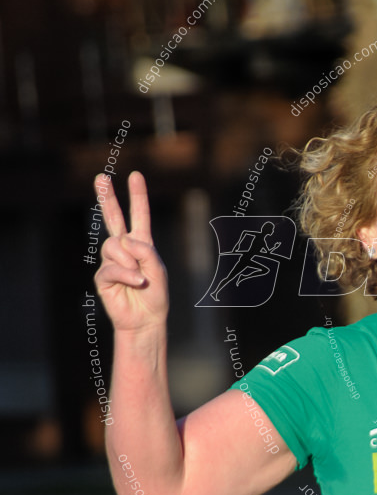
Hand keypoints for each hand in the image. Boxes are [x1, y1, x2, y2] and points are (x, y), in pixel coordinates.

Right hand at [93, 172, 168, 332]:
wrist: (146, 318)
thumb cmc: (155, 294)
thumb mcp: (158, 269)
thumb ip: (145, 252)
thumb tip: (126, 242)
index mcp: (142, 244)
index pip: (139, 216)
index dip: (138, 196)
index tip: (136, 175)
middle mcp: (125, 248)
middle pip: (113, 218)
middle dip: (107, 197)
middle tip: (101, 176)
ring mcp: (111, 261)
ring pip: (115, 246)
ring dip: (131, 262)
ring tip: (140, 277)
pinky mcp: (103, 276)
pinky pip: (112, 267)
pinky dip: (127, 274)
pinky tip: (136, 282)